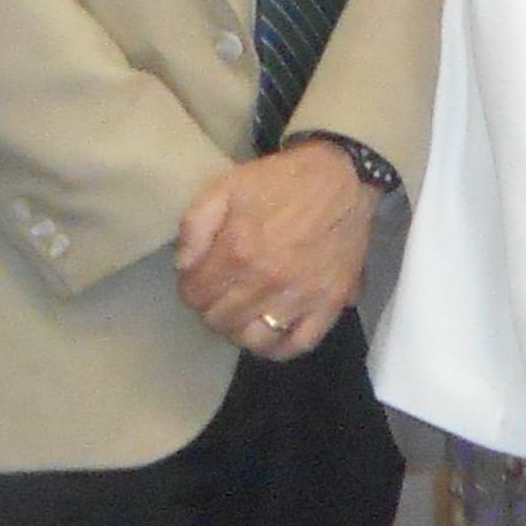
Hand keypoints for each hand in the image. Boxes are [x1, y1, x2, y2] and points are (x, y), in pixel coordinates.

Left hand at [179, 142, 377, 359]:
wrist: (342, 177)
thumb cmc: (280, 182)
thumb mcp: (225, 187)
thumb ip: (195, 226)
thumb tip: (183, 267)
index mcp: (237, 251)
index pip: (196, 295)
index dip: (191, 288)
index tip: (200, 279)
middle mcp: (267, 281)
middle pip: (220, 320)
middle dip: (212, 309)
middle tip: (220, 294)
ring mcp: (300, 296)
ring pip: (254, 339)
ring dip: (240, 331)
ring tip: (242, 315)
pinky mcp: (329, 303)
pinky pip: (299, 344)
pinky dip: (279, 348)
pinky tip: (270, 335)